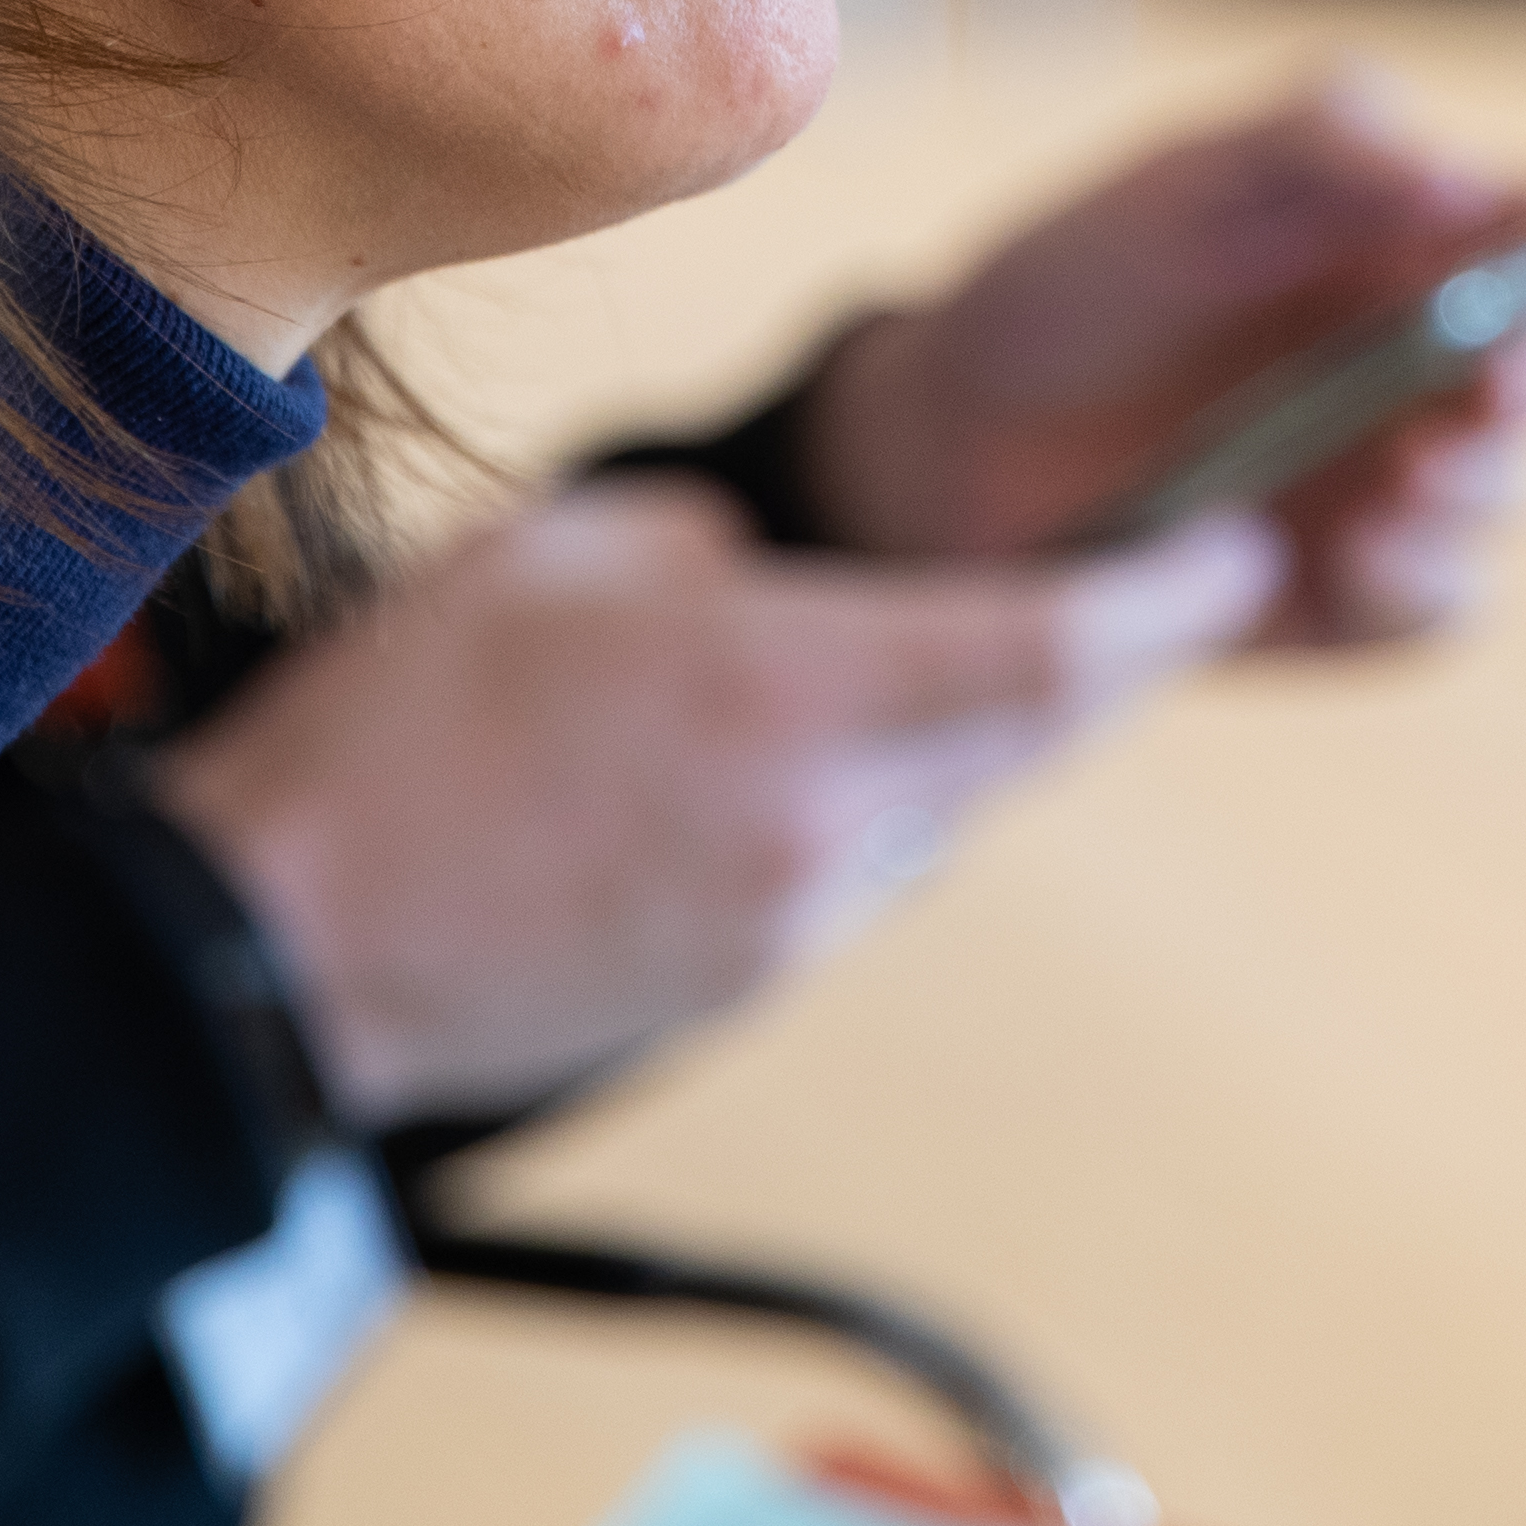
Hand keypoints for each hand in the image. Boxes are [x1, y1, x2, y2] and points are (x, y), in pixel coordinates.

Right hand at [151, 478, 1272, 1125]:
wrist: (279, 949)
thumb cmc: (395, 731)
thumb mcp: (558, 552)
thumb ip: (712, 547)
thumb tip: (777, 570)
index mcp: (784, 691)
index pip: (1044, 650)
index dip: (1167, 606)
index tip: (1246, 555)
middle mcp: (818, 821)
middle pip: (1026, 739)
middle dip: (1098, 659)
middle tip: (1153, 584)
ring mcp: (788, 919)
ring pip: (946, 807)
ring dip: (972, 732)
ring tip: (939, 649)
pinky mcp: (742, 978)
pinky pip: (858, 868)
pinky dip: (868, 799)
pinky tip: (791, 748)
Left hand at [793, 72, 1525, 646]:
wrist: (950, 442)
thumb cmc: (1073, 283)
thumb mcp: (1178, 182)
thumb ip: (1309, 142)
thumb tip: (1457, 171)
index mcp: (1407, 248)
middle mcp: (1423, 369)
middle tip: (1491, 391)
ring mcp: (1392, 486)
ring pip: (1509, 500)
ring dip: (1481, 490)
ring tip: (1402, 483)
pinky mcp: (1348, 595)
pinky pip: (1438, 609)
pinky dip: (1421, 584)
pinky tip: (1360, 555)